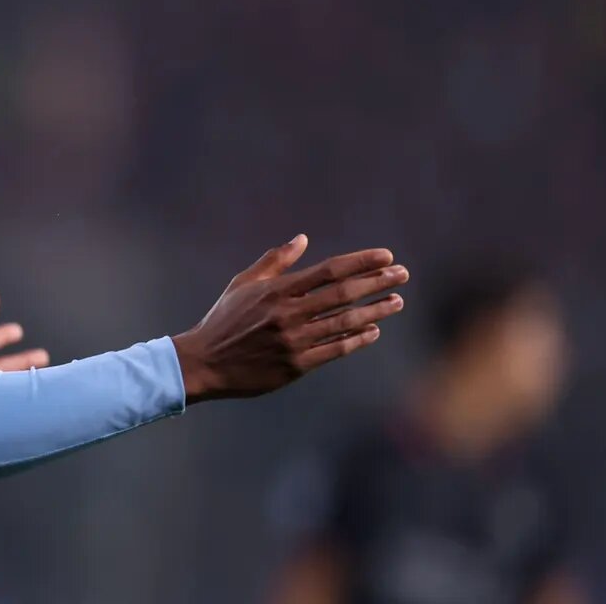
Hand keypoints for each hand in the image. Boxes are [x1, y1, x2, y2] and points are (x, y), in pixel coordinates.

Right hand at [172, 234, 408, 402]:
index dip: (361, 262)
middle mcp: (288, 314)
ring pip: (345, 322)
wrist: (204, 363)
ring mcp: (293, 341)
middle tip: (402, 275)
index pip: (329, 271)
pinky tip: (373, 331)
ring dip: (375, 311)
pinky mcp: (296, 366)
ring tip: (397, 302)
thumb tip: (303, 239)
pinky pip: (335, 350)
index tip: (386, 257)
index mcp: (277, 290)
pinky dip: (357, 339)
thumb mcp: (243, 284)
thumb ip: (275, 261)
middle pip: (343, 294)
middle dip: (377, 282)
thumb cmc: (224, 320)